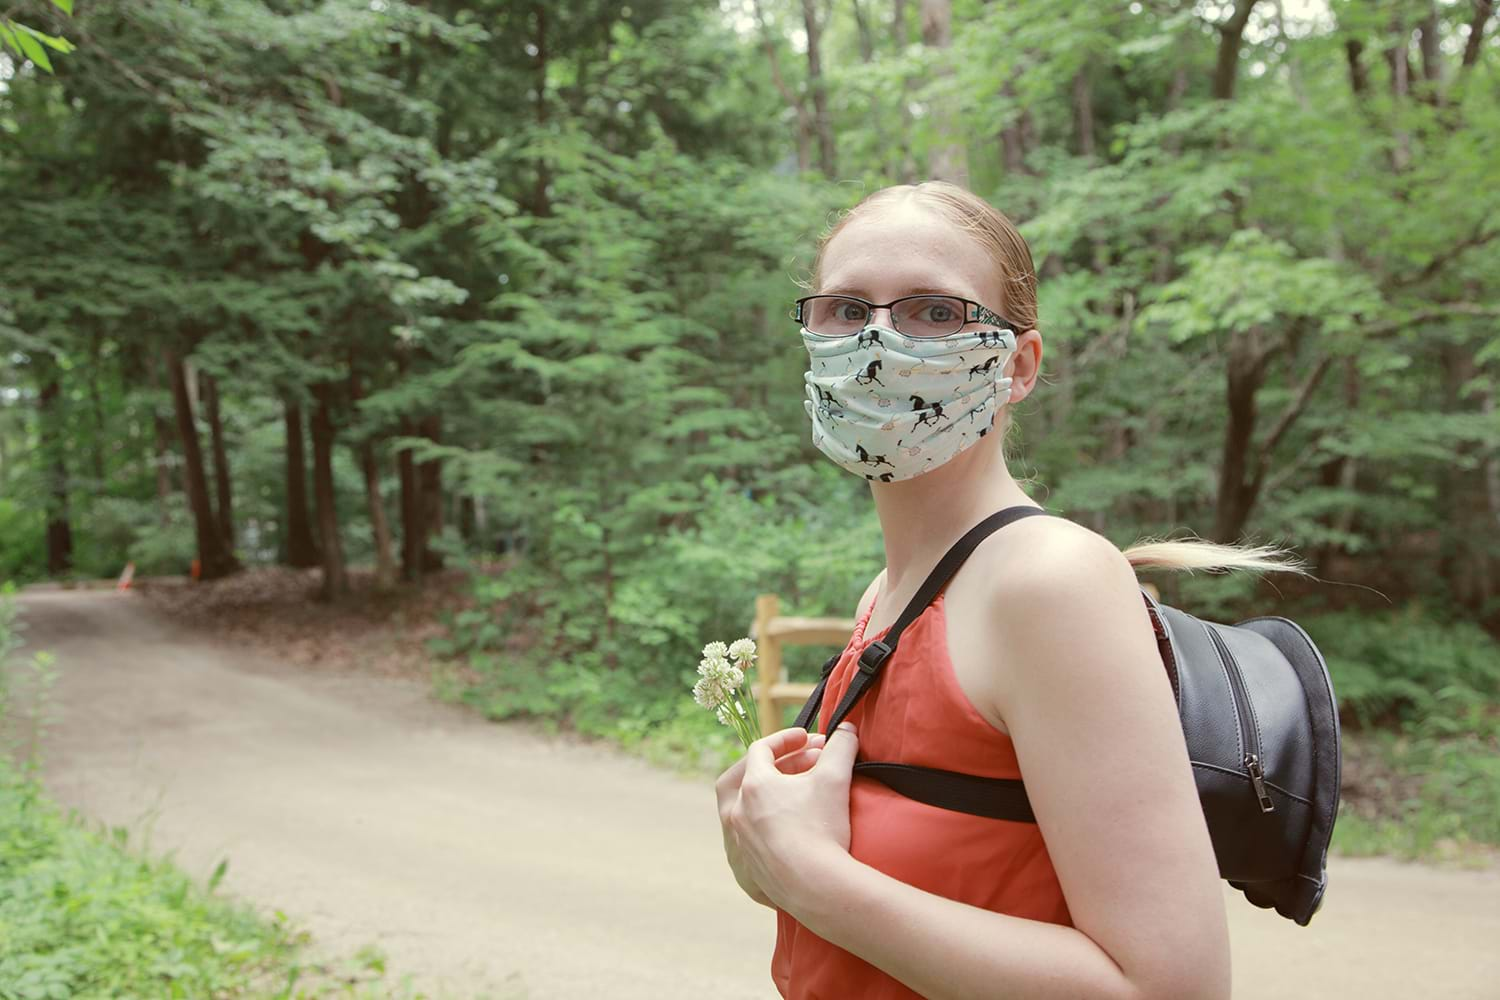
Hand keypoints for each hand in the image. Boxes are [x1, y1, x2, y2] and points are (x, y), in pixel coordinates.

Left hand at [718, 723, 859, 912]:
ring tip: (792, 793)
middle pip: (745, 777)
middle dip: (774, 765)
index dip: (786, 739)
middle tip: (802, 764)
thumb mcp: (835, 778)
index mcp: (753, 786)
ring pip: (743, 810)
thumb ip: (842, 747)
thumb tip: (847, 729)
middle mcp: (737, 813)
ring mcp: (739, 843)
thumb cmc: (822, 828)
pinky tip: (785, 830)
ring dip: (765, 797)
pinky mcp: (747, 871)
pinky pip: (748, 842)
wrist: (816, 887)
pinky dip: (763, 829)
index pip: (762, 749)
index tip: (808, 739)